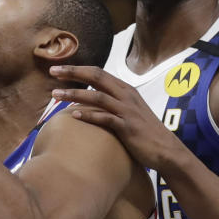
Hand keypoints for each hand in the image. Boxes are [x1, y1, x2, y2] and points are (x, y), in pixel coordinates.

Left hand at [49, 65, 184, 170]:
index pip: (98, 72)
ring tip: (55, 95)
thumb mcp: (129, 111)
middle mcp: (126, 95)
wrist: (166, 149)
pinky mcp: (128, 127)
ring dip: (74, 94)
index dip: (77, 69)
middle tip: (52, 71)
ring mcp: (127, 111)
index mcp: (125, 89)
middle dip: (73, 73)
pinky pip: (105, 118)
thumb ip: (112, 103)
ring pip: (97, 97)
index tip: (58, 69)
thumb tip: (89, 102)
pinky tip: (73, 115)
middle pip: (96, 77)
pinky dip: (89, 115)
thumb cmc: (144, 131)